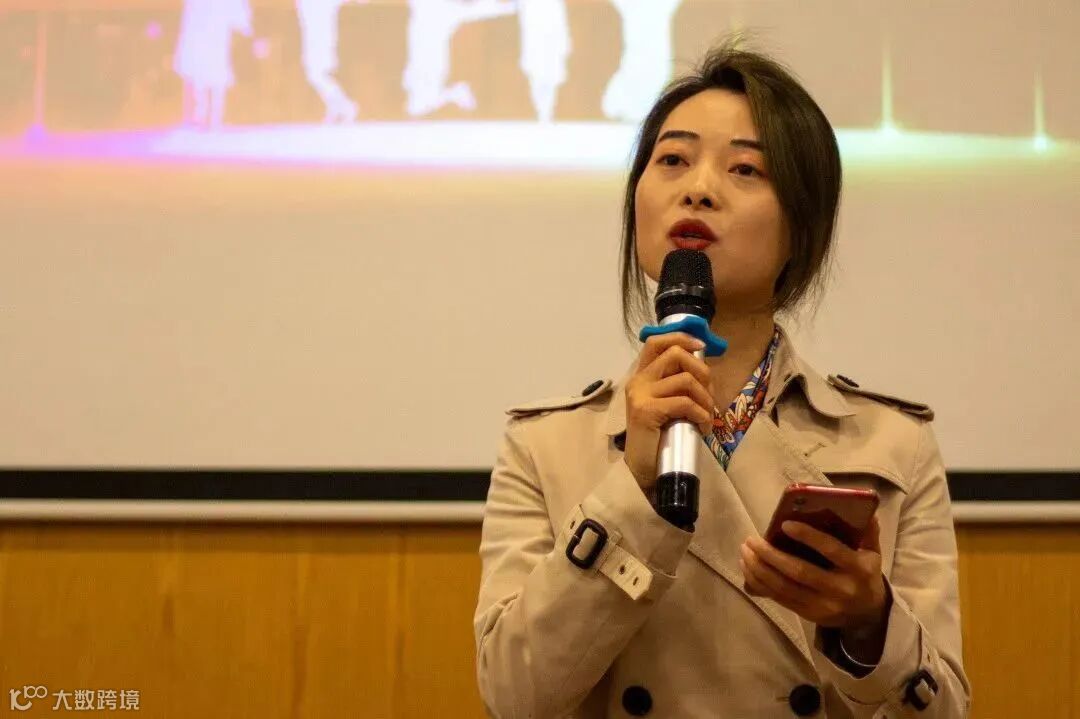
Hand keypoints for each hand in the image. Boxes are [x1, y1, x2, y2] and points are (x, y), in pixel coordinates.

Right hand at [623, 333, 713, 491]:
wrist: (641, 468)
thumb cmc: (657, 437)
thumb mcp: (665, 405)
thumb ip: (676, 386)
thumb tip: (705, 372)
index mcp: (641, 376)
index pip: (656, 341)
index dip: (681, 337)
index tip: (700, 347)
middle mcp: (638, 381)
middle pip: (675, 354)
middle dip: (702, 370)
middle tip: (709, 393)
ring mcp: (641, 395)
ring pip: (685, 380)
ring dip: (705, 398)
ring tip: (707, 416)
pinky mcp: (647, 411)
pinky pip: (685, 403)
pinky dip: (701, 414)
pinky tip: (702, 427)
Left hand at [739, 515, 889, 631]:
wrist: (868, 615)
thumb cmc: (865, 575)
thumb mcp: (873, 553)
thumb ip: (868, 532)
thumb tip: (864, 509)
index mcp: (858, 569)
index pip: (832, 550)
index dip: (808, 537)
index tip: (784, 524)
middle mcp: (839, 589)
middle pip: (799, 572)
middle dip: (771, 555)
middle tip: (752, 539)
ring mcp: (822, 606)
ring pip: (784, 587)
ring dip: (759, 569)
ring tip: (745, 552)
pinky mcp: (808, 615)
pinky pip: (780, 599)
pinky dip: (760, 584)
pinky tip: (748, 569)